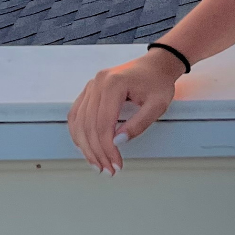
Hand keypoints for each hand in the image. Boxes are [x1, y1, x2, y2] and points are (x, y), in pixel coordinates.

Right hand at [67, 50, 181, 174]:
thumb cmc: (158, 82)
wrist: (156, 65)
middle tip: (107, 170)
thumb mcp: (157, 105)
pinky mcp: (89, 90)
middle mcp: (98, 83)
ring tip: (97, 164)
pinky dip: (78, 133)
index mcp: (114, 84)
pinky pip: (77, 114)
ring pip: (79, 122)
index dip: (107, 149)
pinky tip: (86, 147)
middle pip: (89, 125)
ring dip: (85, 147)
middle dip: (97, 152)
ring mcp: (91, 85)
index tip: (116, 165)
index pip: (104, 124)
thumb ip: (139, 124)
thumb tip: (118, 142)